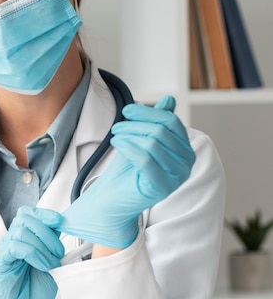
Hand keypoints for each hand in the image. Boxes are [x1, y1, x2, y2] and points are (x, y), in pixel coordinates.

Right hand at [0, 206, 63, 298]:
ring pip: (21, 230)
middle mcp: (13, 241)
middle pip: (26, 217)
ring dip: (42, 245)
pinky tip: (42, 265)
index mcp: (25, 239)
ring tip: (51, 263)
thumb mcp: (51, 265)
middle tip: (58, 251)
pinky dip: (33, 253)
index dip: (46, 214)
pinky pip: (15, 246)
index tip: (61, 222)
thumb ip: (55, 249)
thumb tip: (67, 234)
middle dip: (47, 231)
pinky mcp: (0, 261)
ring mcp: (5, 250)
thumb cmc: (34, 293)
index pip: (31, 214)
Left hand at [59, 96, 195, 247]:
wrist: (112, 199)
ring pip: (153, 143)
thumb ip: (157, 122)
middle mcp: (187, 165)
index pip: (171, 122)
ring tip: (115, 136)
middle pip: (162, 131)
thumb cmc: (127, 170)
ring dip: (129, 134)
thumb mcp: (142, 140)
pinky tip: (117, 144)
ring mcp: (176, 178)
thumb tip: (169, 99)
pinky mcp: (161, 188)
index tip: (127, 110)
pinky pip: (145, 159)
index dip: (148, 112)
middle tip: (116, 126)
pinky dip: (128, 147)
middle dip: (135, 124)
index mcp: (185, 151)